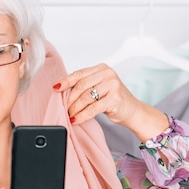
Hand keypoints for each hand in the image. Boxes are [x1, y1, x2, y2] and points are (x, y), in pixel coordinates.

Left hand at [54, 63, 168, 140]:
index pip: (79, 73)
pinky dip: (82, 115)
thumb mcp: (100, 87)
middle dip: (69, 99)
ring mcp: (113, 86)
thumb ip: (86, 85)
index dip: (66, 81)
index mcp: (102, 68)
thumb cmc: (114, 100)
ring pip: (86, 97)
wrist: (133, 111)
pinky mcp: (114, 99)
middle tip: (64, 108)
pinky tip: (76, 120)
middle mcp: (108, 74)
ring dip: (74, 108)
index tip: (55, 88)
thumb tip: (62, 91)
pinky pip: (93, 108)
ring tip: (70, 115)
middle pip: (81, 86)